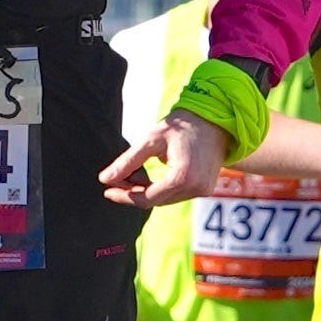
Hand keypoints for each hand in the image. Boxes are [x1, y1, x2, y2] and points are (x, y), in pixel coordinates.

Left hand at [104, 112, 227, 210]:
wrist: (216, 119)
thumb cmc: (182, 126)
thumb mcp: (151, 140)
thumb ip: (127, 162)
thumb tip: (104, 179)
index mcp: (182, 178)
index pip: (146, 198)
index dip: (124, 196)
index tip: (107, 191)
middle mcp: (195, 189)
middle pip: (156, 201)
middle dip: (133, 192)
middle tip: (114, 180)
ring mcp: (203, 190)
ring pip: (166, 199)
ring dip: (146, 190)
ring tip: (130, 173)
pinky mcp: (206, 188)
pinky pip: (177, 194)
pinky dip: (160, 188)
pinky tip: (146, 175)